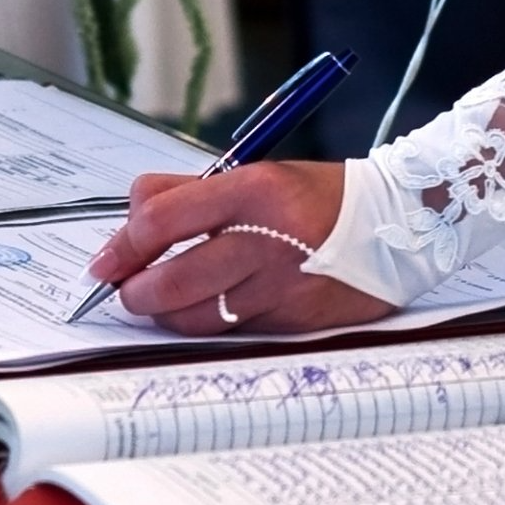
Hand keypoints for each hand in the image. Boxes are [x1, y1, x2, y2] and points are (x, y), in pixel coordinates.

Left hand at [87, 162, 395, 334]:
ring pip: (196, 317)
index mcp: (253, 190)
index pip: (162, 221)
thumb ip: (187, 192)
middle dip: (135, 291)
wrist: (399, 225)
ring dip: (166, 313)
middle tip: (128, 289)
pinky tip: (209, 308)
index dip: (122, 245)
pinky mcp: (294, 322)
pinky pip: (233, 331)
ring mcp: (282, 287)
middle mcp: (267, 240)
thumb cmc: (317, 197)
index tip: (105, 260)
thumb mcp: (254, 173)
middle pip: (171, 281)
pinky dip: (210, 322)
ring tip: (164, 299)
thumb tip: (128, 219)